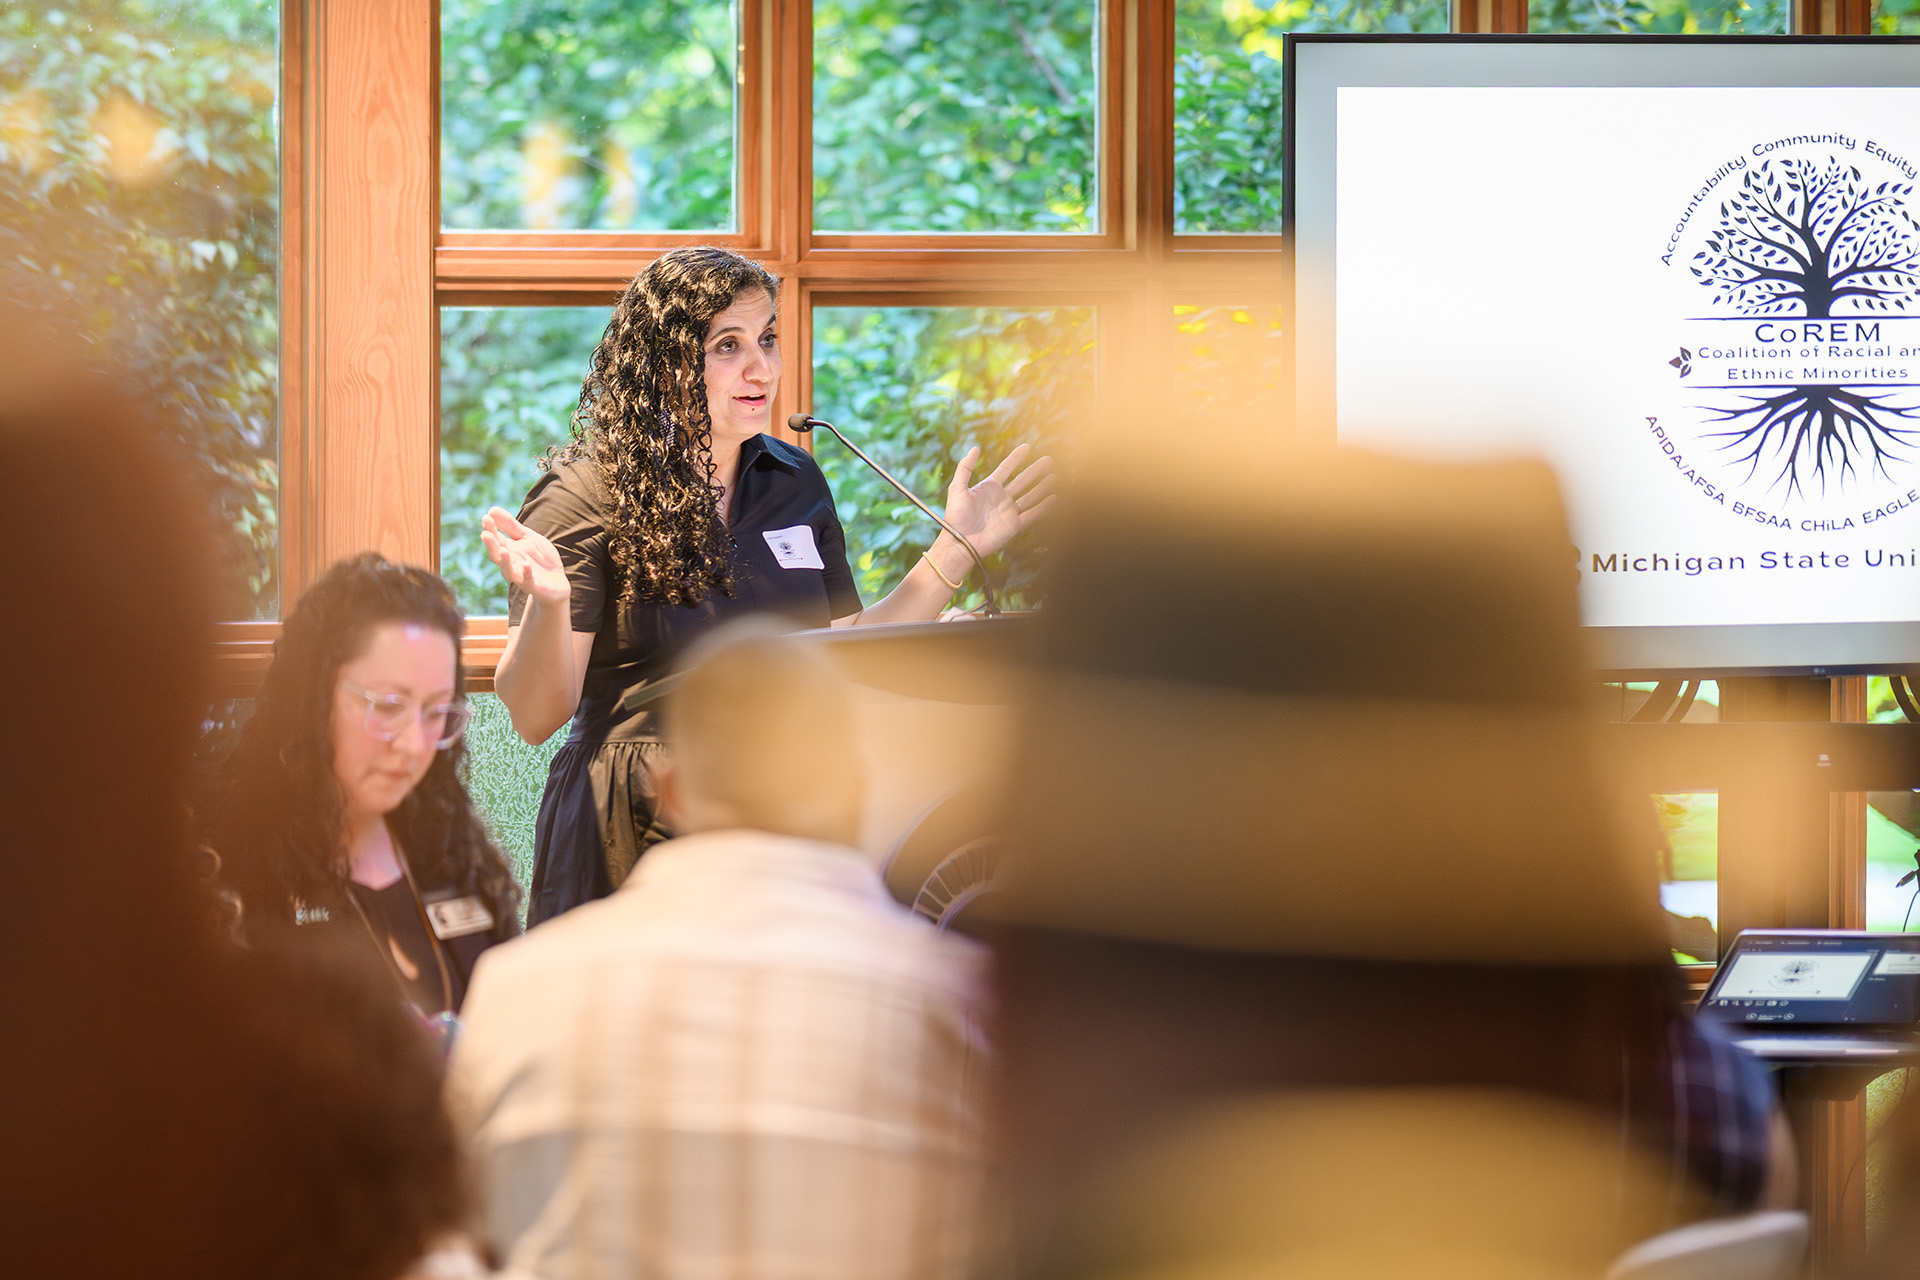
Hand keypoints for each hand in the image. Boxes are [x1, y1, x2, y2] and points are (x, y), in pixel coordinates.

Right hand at [480, 507, 568, 606]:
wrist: (557, 582)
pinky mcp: (534, 586)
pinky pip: (527, 581)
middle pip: (496, 555)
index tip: (486, 517)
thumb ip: (511, 526)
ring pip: (508, 571)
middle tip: (485, 534)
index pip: (495, 539)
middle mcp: (511, 563)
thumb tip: (491, 509)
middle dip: (491, 545)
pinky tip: (526, 565)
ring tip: (503, 550)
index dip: (490, 529)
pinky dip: (526, 574)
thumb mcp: (528, 537)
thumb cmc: (540, 558)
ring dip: (505, 562)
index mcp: (508, 550)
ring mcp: (521, 576)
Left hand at [941, 442, 1056, 558]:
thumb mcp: (957, 488)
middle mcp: (1001, 498)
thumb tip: (974, 448)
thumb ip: (965, 468)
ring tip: (1055, 477)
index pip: (1006, 468)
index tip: (1027, 447)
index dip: (1016, 457)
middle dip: (1035, 470)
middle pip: (1022, 480)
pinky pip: (1032, 514)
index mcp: (988, 488)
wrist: (960, 542)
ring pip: (1030, 496)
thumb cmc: (955, 517)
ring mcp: (1008, 512)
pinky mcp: (1014, 526)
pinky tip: (1054, 499)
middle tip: (1049, 460)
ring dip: (1042, 487)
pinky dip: (1044, 507)